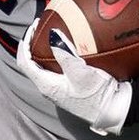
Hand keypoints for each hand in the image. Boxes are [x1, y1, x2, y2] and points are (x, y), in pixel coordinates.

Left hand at [16, 22, 131, 135]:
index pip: (24, 62)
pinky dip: (57, 56)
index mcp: (46, 85)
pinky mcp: (69, 88)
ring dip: (44, 51)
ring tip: (52, 35)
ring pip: (43, 67)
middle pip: (31, 64)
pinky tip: (70, 48)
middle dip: (32, 45)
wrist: (114, 112)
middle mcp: (49, 88)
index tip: (32, 27)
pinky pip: (56, 69)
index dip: (24, 44)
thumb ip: (65, 53)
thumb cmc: (97, 96)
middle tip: (39, 28)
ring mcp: (59, 89)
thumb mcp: (81, 72)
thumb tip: (53, 34)